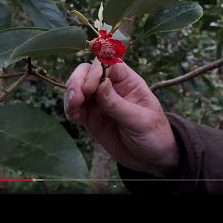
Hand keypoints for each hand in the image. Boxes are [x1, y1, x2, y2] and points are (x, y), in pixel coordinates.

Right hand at [64, 59, 179, 176]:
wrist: (151, 159)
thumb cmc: (154, 135)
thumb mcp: (140, 121)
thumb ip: (118, 104)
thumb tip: (101, 83)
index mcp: (128, 81)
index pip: (108, 63)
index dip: (95, 71)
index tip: (90, 89)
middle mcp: (111, 87)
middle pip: (87, 71)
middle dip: (77, 81)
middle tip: (76, 100)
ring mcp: (99, 101)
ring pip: (77, 87)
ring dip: (70, 94)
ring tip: (72, 110)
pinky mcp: (90, 117)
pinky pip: (74, 107)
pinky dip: (69, 109)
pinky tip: (72, 118)